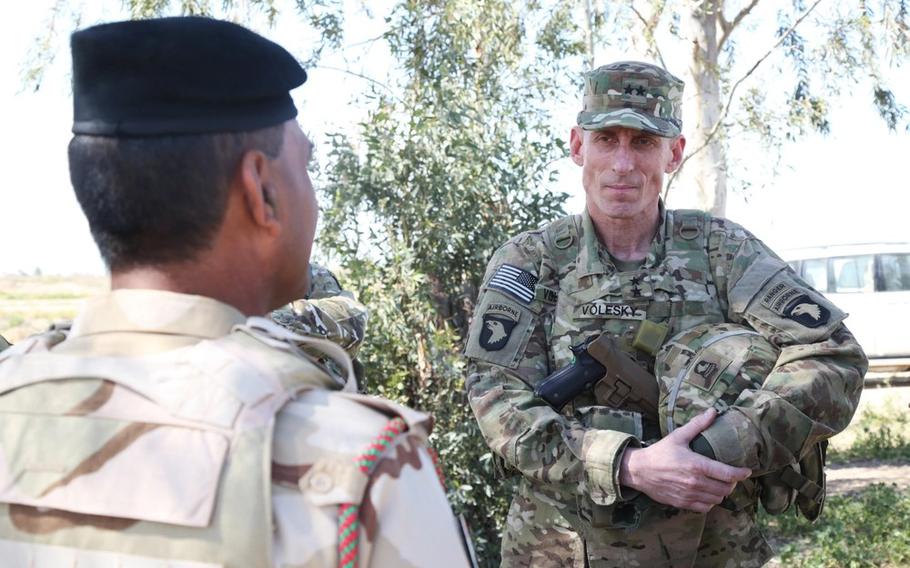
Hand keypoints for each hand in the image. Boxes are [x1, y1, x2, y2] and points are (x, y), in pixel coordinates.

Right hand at [618, 409, 751, 512]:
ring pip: (717, 499)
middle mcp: (695, 483)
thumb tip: (713, 412)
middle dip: (732, 483)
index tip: (747, 471)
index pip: (728, 474)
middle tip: (729, 475)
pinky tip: (707, 493)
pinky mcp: (683, 503)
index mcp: (697, 465)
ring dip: (721, 492)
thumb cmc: (659, 452)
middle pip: (726, 489)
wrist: (639, 470)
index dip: (741, 474)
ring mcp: (689, 495)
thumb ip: (697, 425)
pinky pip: (705, 507)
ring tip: (719, 484)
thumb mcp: (678, 436)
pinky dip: (710, 502)